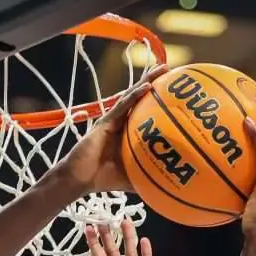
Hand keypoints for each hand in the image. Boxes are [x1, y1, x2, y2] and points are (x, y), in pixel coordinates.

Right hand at [61, 66, 167, 193]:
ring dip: (148, 81)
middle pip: (141, 98)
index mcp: (128, 133)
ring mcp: (113, 120)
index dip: (159, 100)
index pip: (146, 112)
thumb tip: (173, 187)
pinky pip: (123, 106)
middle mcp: (122, 122)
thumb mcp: (133, 179)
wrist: (79, 179)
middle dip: (156, 83)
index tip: (176, 91)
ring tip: (162, 68)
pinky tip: (148, 86)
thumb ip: (150, 178)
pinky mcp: (105, 122)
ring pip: (133, 96)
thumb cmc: (104, 179)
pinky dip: (135, 95)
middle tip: (172, 71)